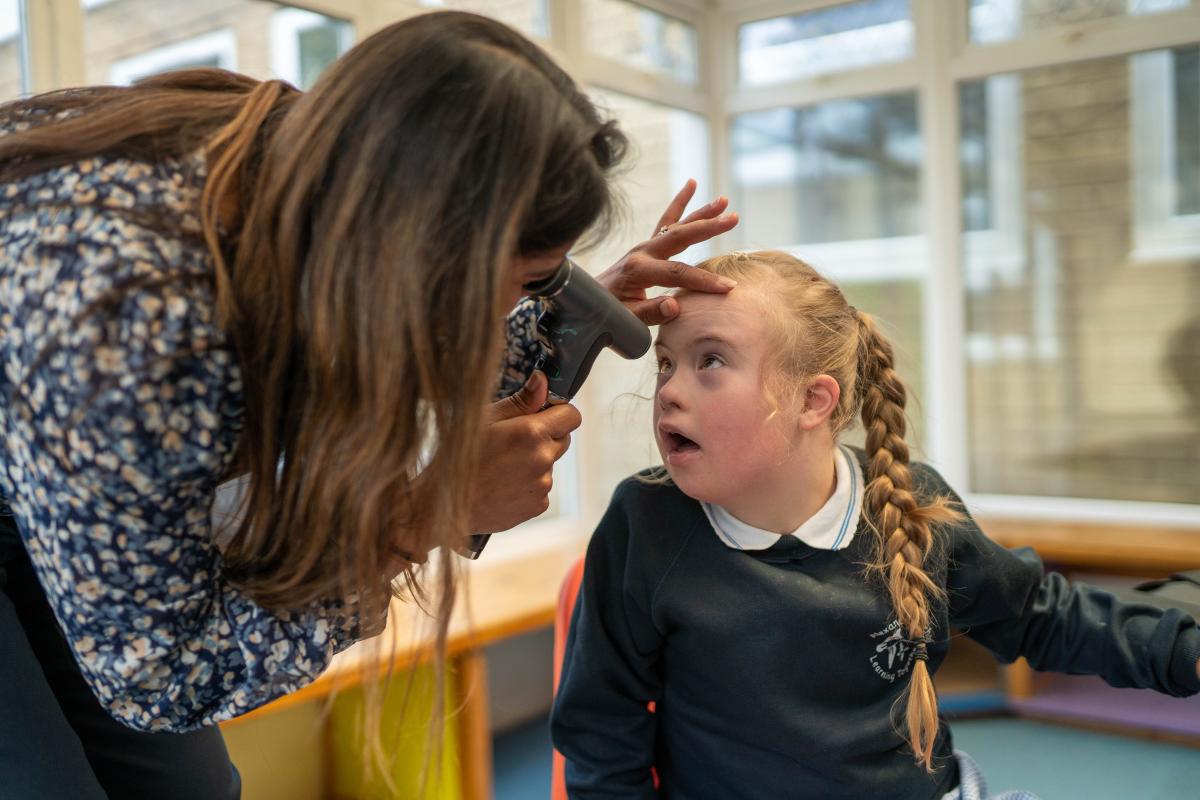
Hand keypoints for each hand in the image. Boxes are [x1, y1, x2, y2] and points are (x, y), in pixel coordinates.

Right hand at [469, 371, 581, 533]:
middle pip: (563, 440)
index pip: (572, 416)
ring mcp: (543, 485)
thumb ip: (521, 401)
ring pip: (549, 465)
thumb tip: (543, 381)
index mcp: (532, 433)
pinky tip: (503, 485)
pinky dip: (528, 485)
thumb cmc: (459, 456)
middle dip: (546, 437)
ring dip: (534, 462)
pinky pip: (542, 487)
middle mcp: (543, 459)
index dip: (558, 413)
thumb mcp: (485, 419)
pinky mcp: (539, 505)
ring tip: (501, 467)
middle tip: (513, 442)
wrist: (442, 504)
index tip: (543, 415)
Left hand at [596, 179, 739, 324]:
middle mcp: (642, 252)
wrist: (590, 301)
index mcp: (638, 270)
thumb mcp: (626, 319)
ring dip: (701, 212)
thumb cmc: (609, 313)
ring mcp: (645, 245)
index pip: (677, 273)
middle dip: (708, 228)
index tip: (728, 287)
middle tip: (733, 219)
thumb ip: (650, 313)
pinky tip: (691, 183)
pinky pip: (666, 220)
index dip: (703, 280)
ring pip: (677, 224)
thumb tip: (675, 306)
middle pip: (680, 236)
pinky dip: (680, 203)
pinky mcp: (648, 245)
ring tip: (724, 201)